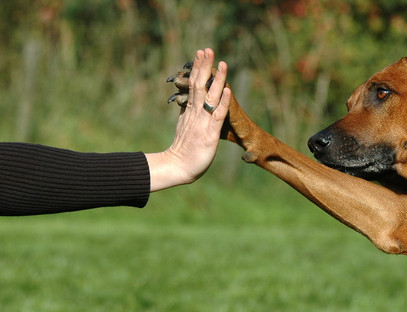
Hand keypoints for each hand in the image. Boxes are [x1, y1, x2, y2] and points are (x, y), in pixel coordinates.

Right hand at [146, 48, 231, 191]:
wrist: (179, 167)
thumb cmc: (184, 150)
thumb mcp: (183, 126)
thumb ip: (185, 113)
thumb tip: (184, 100)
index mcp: (190, 111)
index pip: (194, 85)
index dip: (197, 69)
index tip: (200, 53)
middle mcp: (196, 113)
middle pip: (199, 85)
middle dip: (204, 66)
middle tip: (207, 49)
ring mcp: (203, 122)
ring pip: (209, 96)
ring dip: (216, 79)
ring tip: (221, 62)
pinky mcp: (210, 134)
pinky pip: (217, 115)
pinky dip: (223, 102)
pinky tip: (227, 90)